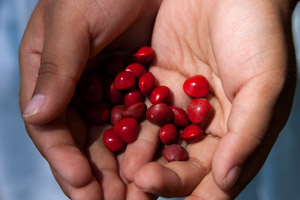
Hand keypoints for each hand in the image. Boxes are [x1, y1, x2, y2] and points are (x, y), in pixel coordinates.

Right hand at [19, 0, 161, 198]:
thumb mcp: (72, 21)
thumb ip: (56, 67)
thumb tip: (36, 116)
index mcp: (52, 76)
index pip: (51, 127)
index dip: (63, 158)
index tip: (81, 183)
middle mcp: (79, 89)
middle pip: (83, 142)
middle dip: (94, 177)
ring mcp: (110, 92)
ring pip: (112, 140)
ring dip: (120, 171)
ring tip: (133, 198)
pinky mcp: (140, 90)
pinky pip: (140, 124)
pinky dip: (144, 148)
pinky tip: (154, 167)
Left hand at [132, 0, 296, 198]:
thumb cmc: (259, 32)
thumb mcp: (264, 82)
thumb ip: (248, 132)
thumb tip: (229, 181)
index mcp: (235, 129)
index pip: (214, 174)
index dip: (193, 189)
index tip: (167, 191)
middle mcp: (205, 122)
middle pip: (180, 161)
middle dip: (161, 175)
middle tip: (139, 181)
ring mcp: (179, 104)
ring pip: (156, 139)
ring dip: (140, 155)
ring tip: (125, 167)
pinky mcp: (157, 82)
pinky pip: (141, 108)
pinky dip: (130, 122)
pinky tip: (116, 132)